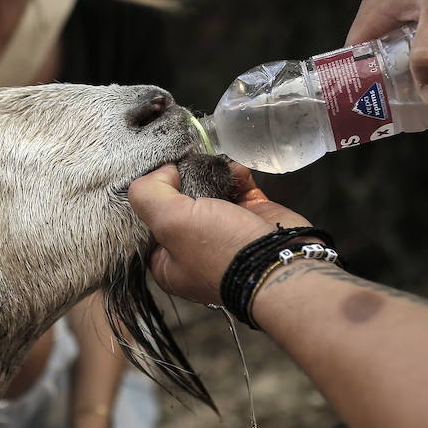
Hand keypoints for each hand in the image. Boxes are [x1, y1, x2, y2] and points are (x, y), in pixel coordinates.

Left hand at [128, 163, 310, 305]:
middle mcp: (193, 249)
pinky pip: (237, 187)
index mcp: (167, 263)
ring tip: (215, 165)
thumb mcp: (170, 222)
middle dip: (183, 179)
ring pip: (208, 191)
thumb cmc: (222, 251)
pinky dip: (236, 175)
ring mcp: (223, 233)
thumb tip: (161, 172)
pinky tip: (236, 170)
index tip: (156, 174)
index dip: (150, 197)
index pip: (146, 224)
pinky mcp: (250, 217)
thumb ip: (150, 194)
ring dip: (211, 173)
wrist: (281, 263)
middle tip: (187, 164)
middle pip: (178, 203)